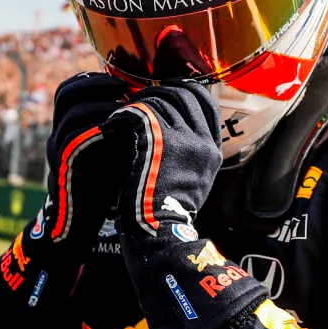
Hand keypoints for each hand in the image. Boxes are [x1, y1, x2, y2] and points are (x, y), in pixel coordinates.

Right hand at [29, 72, 129, 255]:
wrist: (83, 226)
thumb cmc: (106, 187)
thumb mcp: (117, 150)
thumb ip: (126, 128)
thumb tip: (157, 103)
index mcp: (70, 127)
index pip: (73, 87)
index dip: (96, 79)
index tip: (124, 81)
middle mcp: (59, 134)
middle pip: (66, 93)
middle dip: (96, 85)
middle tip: (123, 89)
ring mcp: (57, 151)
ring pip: (70, 114)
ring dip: (100, 107)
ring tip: (125, 108)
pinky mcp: (62, 169)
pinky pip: (73, 141)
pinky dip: (96, 132)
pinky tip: (119, 133)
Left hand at [103, 83, 260, 328]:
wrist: (160, 237)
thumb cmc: (167, 216)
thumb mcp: (191, 182)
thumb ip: (188, 154)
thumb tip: (171, 131)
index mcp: (214, 150)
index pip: (206, 103)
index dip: (183, 93)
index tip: (164, 96)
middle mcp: (203, 142)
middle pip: (186, 94)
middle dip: (161, 91)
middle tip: (140, 100)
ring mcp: (183, 139)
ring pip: (162, 98)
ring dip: (140, 102)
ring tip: (124, 112)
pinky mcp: (157, 141)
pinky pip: (141, 111)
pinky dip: (125, 113)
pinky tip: (114, 123)